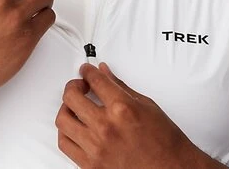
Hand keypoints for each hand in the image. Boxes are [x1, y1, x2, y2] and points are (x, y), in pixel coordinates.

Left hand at [55, 62, 222, 167]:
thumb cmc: (165, 142)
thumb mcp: (147, 105)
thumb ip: (121, 87)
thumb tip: (105, 73)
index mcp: (122, 108)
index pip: (94, 80)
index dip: (87, 71)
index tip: (85, 70)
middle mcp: (106, 127)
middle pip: (72, 96)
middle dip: (73, 85)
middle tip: (79, 85)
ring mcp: (96, 147)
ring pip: (63, 120)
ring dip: (66, 107)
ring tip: (75, 105)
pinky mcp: (91, 165)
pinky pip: (65, 144)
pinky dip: (66, 131)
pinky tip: (74, 126)